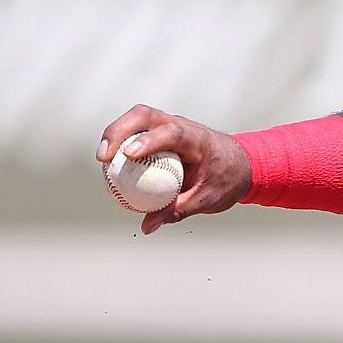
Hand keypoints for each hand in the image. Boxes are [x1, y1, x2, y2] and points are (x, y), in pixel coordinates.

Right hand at [96, 106, 252, 233]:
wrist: (241, 165)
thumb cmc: (226, 180)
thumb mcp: (207, 199)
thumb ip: (176, 210)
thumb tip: (147, 226)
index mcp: (198, 139)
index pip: (172, 132)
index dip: (149, 141)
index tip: (128, 154)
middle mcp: (181, 126)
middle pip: (145, 116)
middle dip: (119, 131)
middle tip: (104, 156)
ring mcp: (169, 126)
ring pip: (137, 119)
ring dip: (115, 134)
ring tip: (102, 158)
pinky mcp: (160, 133)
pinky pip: (136, 132)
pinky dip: (120, 142)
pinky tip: (109, 163)